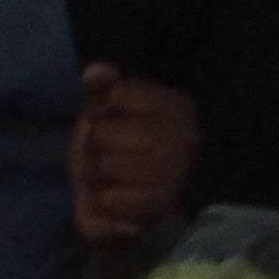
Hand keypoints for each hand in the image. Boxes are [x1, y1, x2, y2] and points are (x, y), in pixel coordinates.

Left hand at [72, 64, 196, 245]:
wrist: (130, 207)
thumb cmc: (118, 149)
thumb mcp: (107, 112)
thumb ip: (102, 87)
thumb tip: (93, 71)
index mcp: (177, 106)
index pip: (118, 95)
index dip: (99, 110)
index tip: (106, 119)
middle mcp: (185, 138)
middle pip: (106, 133)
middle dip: (93, 145)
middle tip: (101, 153)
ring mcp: (174, 173)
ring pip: (106, 166)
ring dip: (93, 174)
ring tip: (104, 176)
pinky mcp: (159, 207)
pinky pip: (109, 199)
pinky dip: (99, 200)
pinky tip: (109, 197)